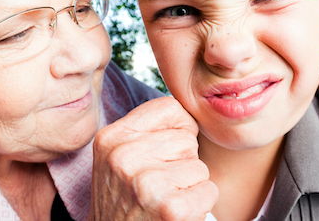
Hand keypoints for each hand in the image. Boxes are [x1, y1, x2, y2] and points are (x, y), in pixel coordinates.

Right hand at [89, 96, 217, 220]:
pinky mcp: (170, 208)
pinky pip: (208, 190)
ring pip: (199, 166)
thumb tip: (187, 112)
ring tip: (165, 199)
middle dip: (182, 162)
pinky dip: (199, 204)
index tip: (167, 151)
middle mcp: (123, 157)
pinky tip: (176, 213)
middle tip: (160, 185)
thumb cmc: (122, 204)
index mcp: (110, 138)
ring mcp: (146, 183)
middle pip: (187, 139)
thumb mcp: (116, 161)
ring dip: (190, 186)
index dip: (179, 129)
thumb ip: (144, 133)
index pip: (169, 108)